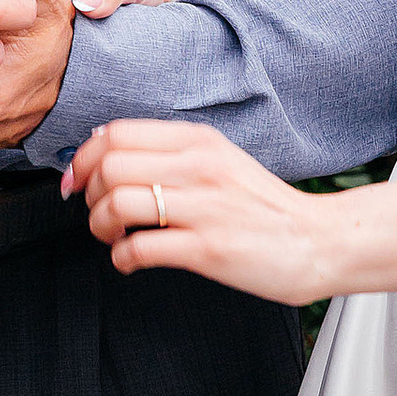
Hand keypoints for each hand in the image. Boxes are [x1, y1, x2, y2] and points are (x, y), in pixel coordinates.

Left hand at [63, 119, 344, 305]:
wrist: (318, 241)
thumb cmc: (264, 207)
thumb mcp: (220, 160)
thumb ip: (172, 152)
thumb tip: (107, 148)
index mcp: (199, 141)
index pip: (116, 133)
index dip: (84, 158)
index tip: (77, 180)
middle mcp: (199, 168)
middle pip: (109, 166)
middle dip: (90, 196)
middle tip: (100, 214)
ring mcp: (204, 208)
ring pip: (118, 204)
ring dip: (101, 227)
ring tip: (115, 238)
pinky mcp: (208, 249)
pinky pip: (139, 249)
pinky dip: (122, 259)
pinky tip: (132, 262)